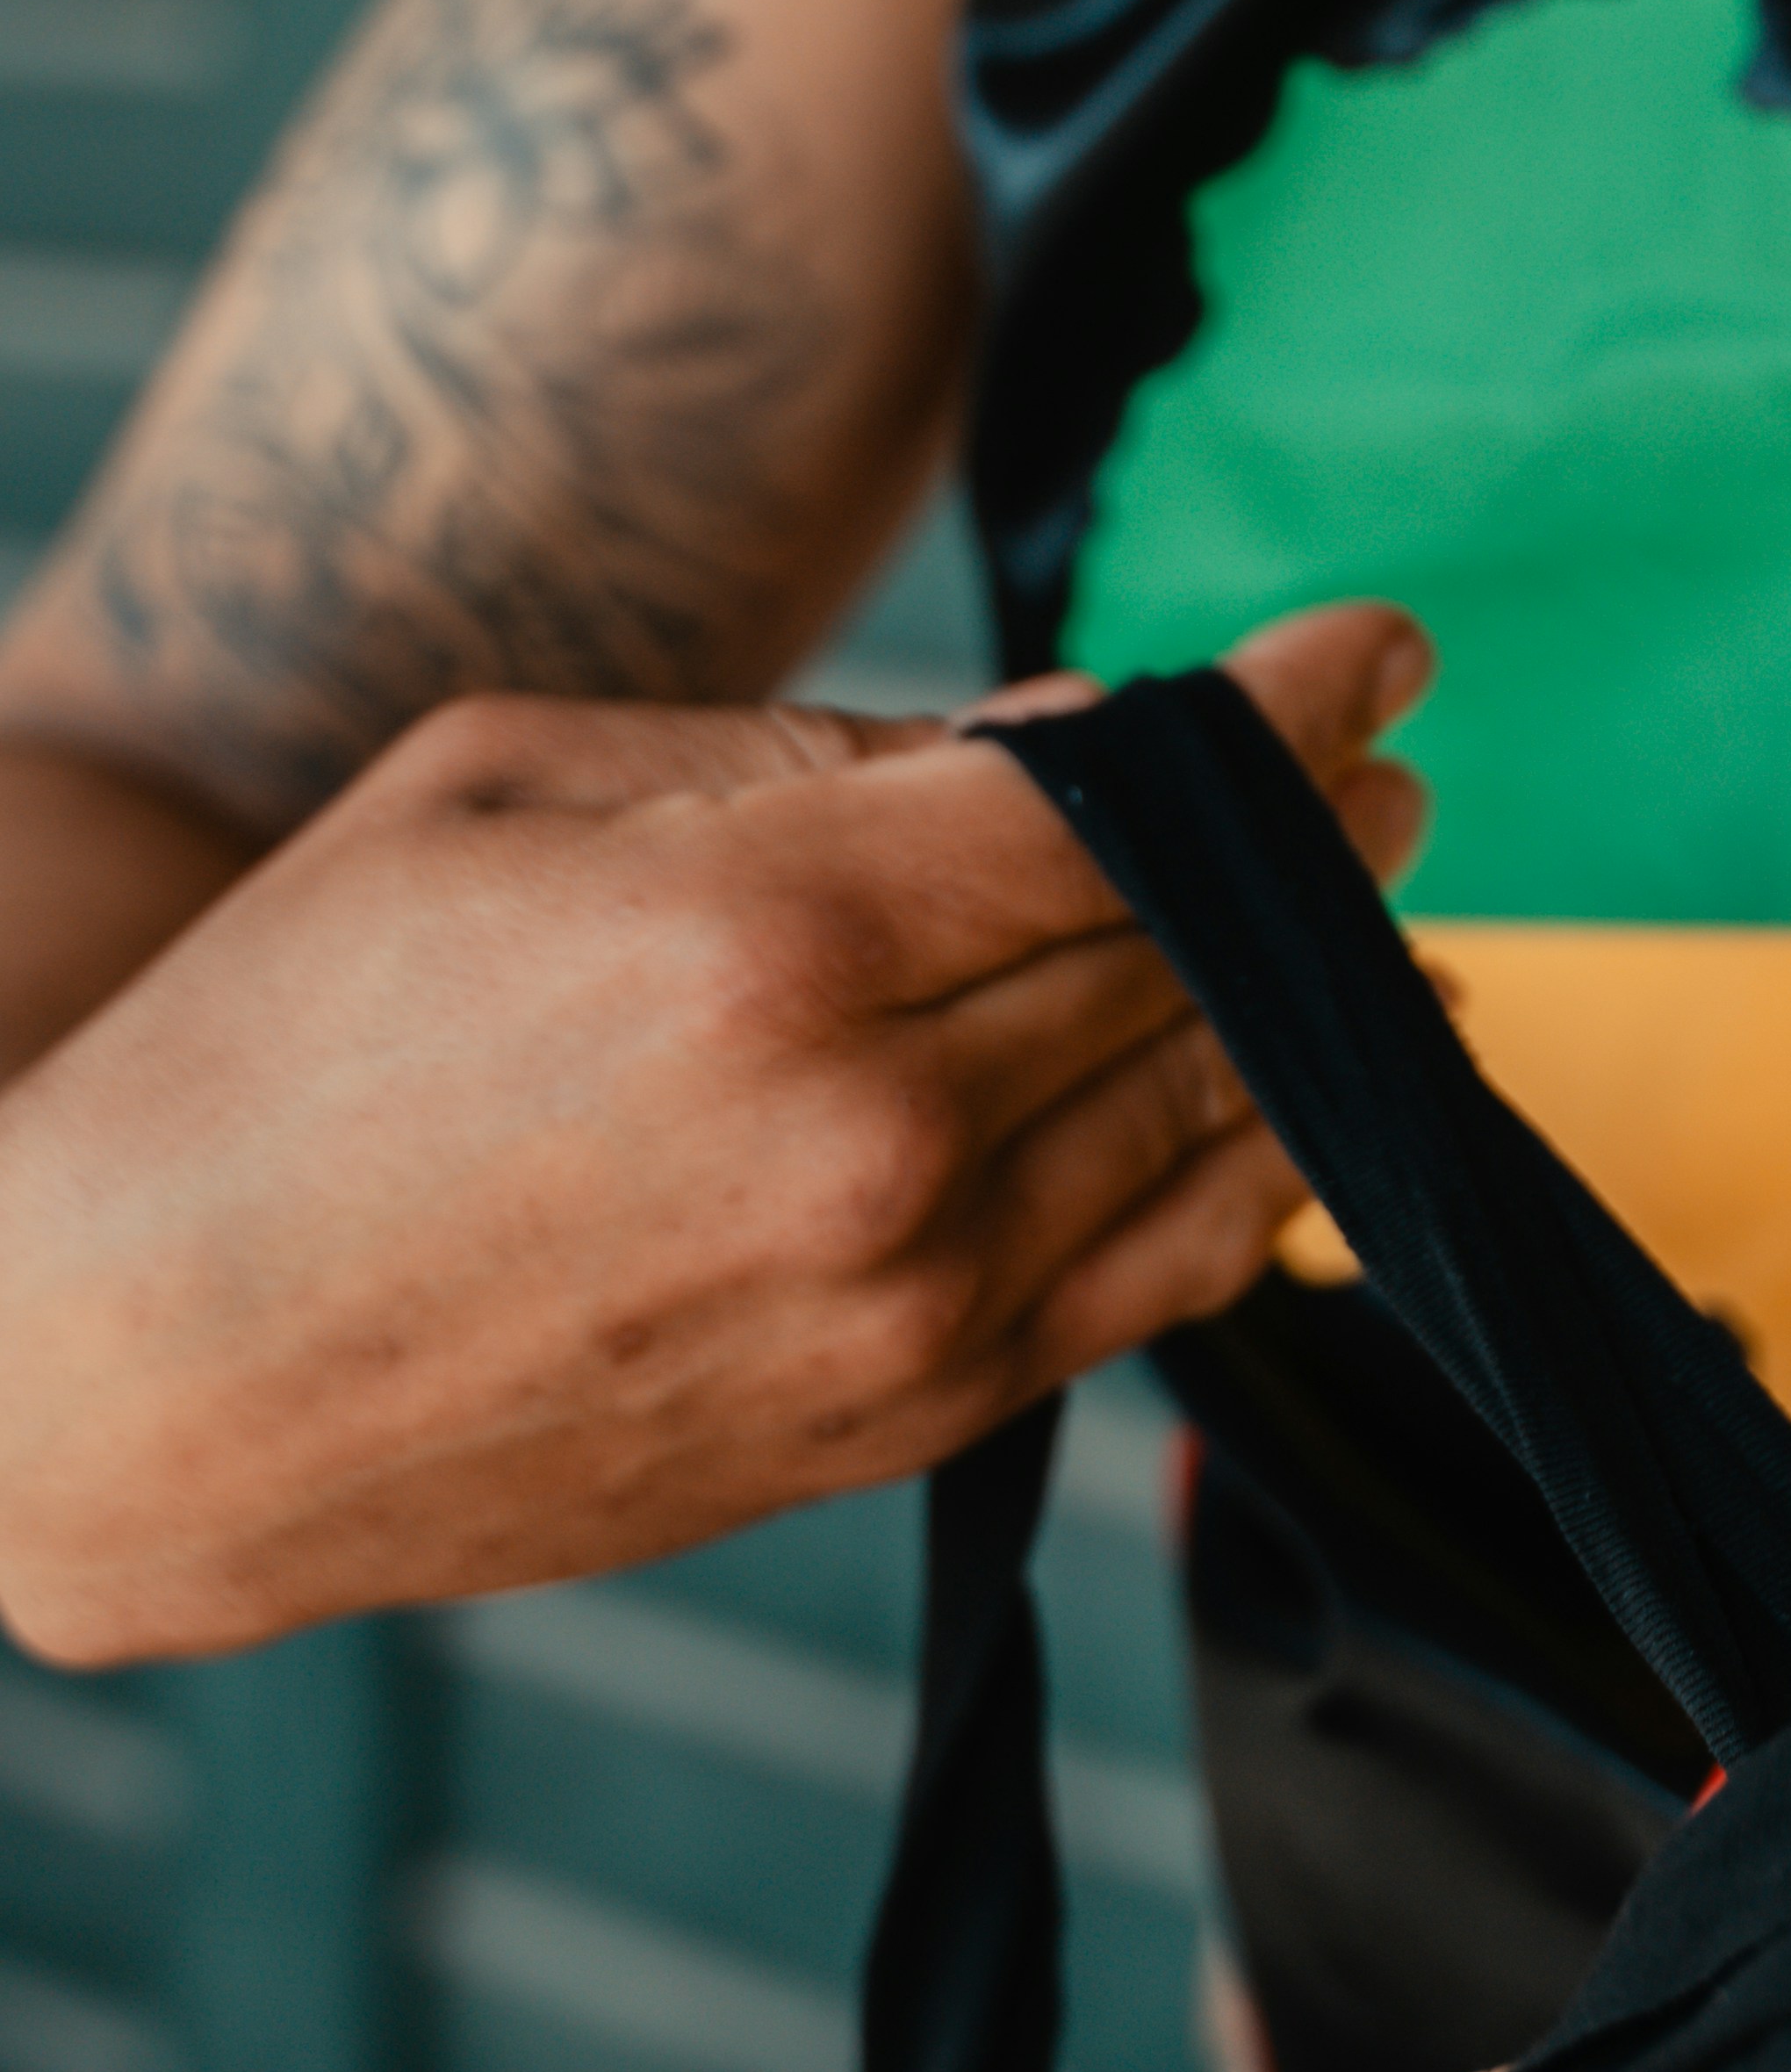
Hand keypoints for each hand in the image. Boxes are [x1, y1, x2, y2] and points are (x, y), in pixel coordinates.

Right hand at [0, 597, 1427, 1660]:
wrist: (131, 1386)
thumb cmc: (282, 1046)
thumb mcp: (503, 791)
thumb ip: (818, 754)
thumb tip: (1067, 745)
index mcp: (770, 940)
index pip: (1132, 804)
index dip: (1284, 708)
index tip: (1379, 648)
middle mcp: (875, 1135)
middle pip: (1194, 954)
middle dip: (1313, 844)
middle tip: (1374, 770)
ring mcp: (904, 1304)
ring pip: (1212, 1122)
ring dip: (1317, 1005)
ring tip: (1371, 916)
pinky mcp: (900, 1423)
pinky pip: (1155, 1280)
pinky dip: (1250, 1175)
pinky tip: (1290, 1105)